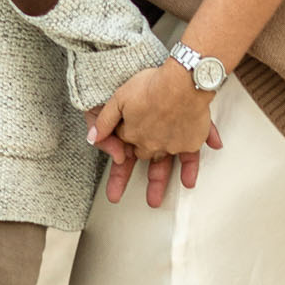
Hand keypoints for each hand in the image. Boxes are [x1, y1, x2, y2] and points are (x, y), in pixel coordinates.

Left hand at [86, 66, 221, 206]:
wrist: (182, 83)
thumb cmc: (150, 85)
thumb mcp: (119, 98)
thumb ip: (105, 120)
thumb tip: (93, 139)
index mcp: (133, 135)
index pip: (121, 150)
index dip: (116, 160)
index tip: (112, 179)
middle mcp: (151, 144)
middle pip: (140, 160)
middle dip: (126, 177)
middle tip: (116, 197)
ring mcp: (171, 145)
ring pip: (163, 165)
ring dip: (158, 182)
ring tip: (154, 201)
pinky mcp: (190, 142)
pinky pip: (191, 157)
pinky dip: (191, 168)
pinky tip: (189, 181)